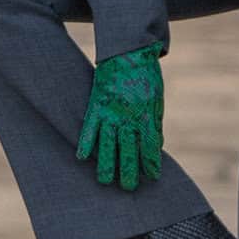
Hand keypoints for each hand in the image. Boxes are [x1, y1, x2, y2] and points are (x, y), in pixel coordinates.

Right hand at [77, 41, 164, 190]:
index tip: (152, 177)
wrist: (128, 51)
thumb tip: (157, 146)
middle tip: (127, 188)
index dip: (151, 163)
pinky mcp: (96, 104)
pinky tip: (82, 158)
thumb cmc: (146, 76)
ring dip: (106, 164)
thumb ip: (155, 123)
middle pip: (128, 150)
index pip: (150, 146)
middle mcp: (128, 116)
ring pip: (107, 144)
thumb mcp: (157, 99)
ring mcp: (110, 111)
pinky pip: (89, 127)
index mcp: (146, 115)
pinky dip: (85, 142)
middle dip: (128, 171)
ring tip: (104, 181)